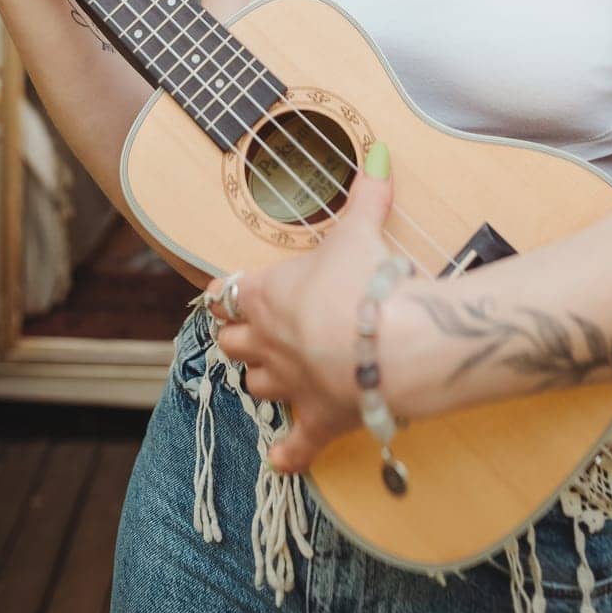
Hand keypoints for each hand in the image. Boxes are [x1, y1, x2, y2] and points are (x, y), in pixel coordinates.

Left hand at [205, 147, 395, 475]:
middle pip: (231, 344)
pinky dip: (287, 455)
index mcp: (266, 295)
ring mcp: (290, 385)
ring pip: (254, 388)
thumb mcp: (361, 228)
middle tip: (250, 332)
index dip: (225, 293)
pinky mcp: (318, 420)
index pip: (226, 294)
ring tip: (270, 377)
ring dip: (260, 382)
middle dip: (237, 338)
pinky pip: (295, 446)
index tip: (224, 293)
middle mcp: (267, 342)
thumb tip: (379, 152)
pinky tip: (281, 460)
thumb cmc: (363, 280)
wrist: (387, 343)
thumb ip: (367, 193)